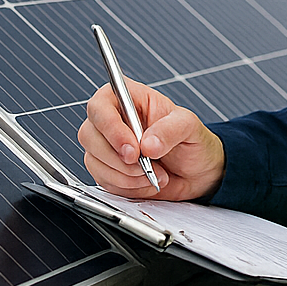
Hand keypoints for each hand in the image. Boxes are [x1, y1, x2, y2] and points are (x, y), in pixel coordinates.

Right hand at [77, 78, 225, 201]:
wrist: (197, 171)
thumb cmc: (192, 140)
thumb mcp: (190, 126)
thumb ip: (171, 129)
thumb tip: (148, 144)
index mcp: (129, 98)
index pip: (100, 106)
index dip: (111, 129)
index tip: (132, 150)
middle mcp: (112, 119)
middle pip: (89, 135)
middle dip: (118, 158)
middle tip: (144, 165)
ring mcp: (107, 145)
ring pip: (94, 161)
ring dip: (126, 176)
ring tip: (154, 173)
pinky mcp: (107, 169)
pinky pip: (102, 181)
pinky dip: (126, 187)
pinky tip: (146, 181)